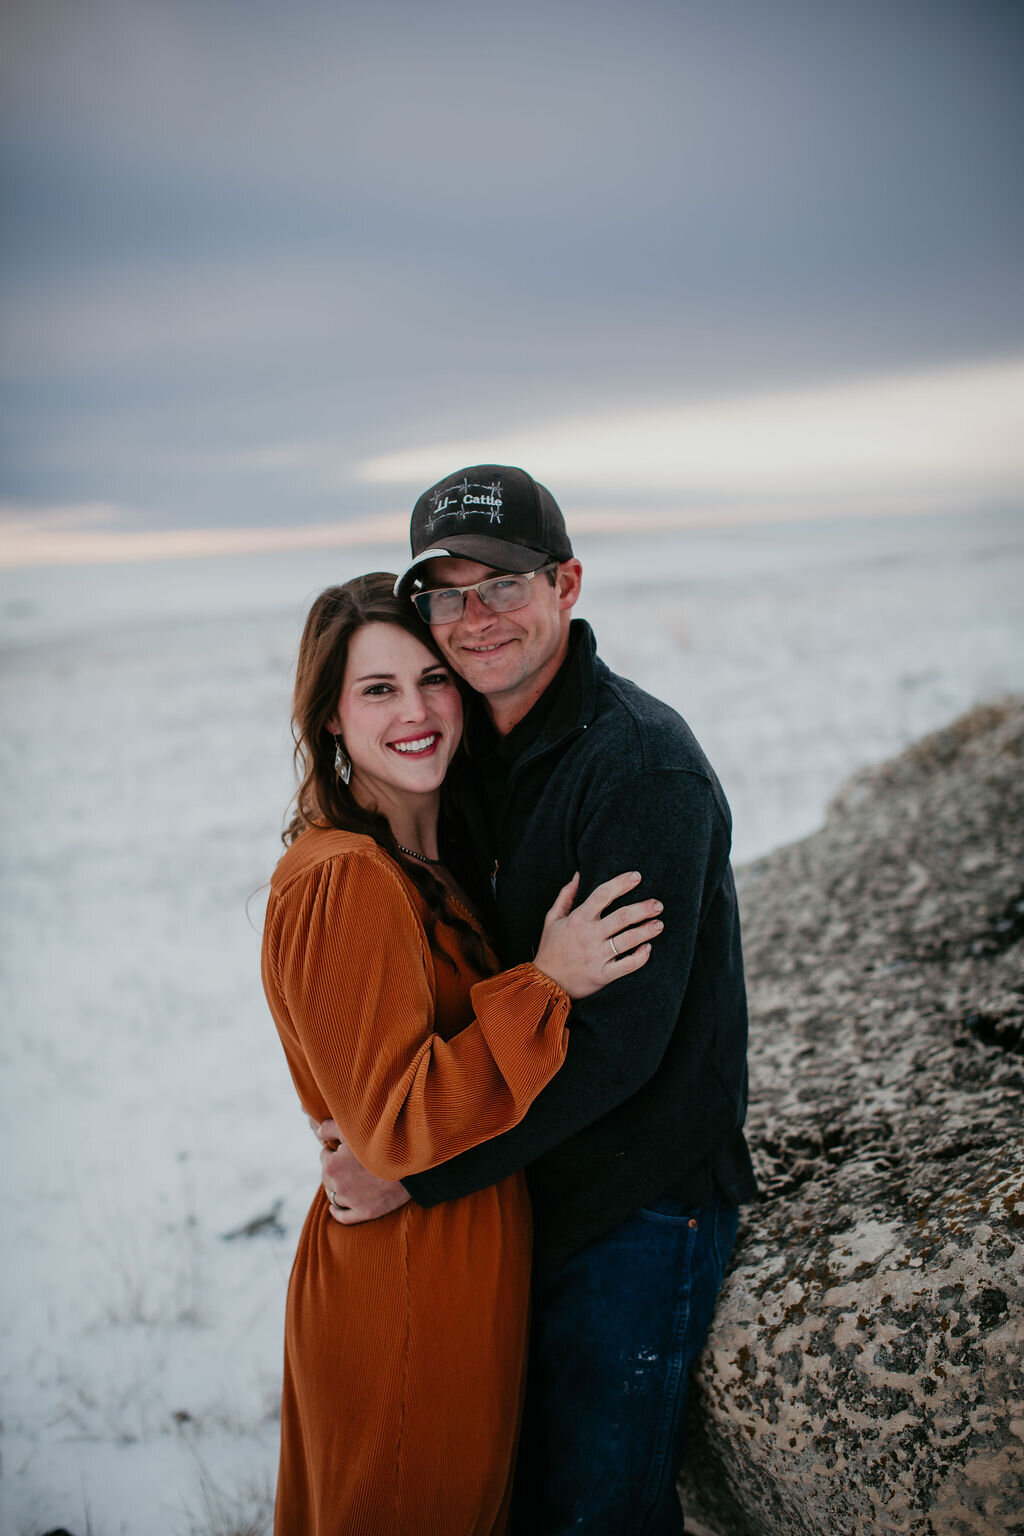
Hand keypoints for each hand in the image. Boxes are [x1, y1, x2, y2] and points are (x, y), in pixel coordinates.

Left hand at [315, 1119, 411, 1224]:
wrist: (411, 1160)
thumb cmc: (382, 1140)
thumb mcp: (353, 1128)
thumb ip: (330, 1128)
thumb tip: (317, 1132)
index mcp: (332, 1165)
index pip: (325, 1154)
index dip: (335, 1148)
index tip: (345, 1146)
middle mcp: (339, 1186)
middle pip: (328, 1176)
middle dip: (335, 1167)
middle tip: (349, 1161)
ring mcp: (352, 1201)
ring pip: (334, 1195)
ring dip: (337, 1187)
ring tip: (348, 1178)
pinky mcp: (366, 1212)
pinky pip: (343, 1217)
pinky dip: (337, 1212)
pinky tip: (333, 1209)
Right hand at [532, 871, 662, 999]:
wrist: (545, 982)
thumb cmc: (550, 948)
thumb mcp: (552, 919)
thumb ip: (566, 896)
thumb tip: (578, 874)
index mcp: (578, 919)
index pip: (602, 895)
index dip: (621, 883)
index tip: (637, 876)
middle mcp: (589, 936)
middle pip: (622, 917)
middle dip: (643, 908)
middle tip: (658, 904)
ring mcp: (597, 956)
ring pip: (628, 940)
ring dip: (647, 931)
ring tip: (659, 924)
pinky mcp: (603, 975)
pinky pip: (627, 965)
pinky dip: (640, 957)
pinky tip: (648, 948)